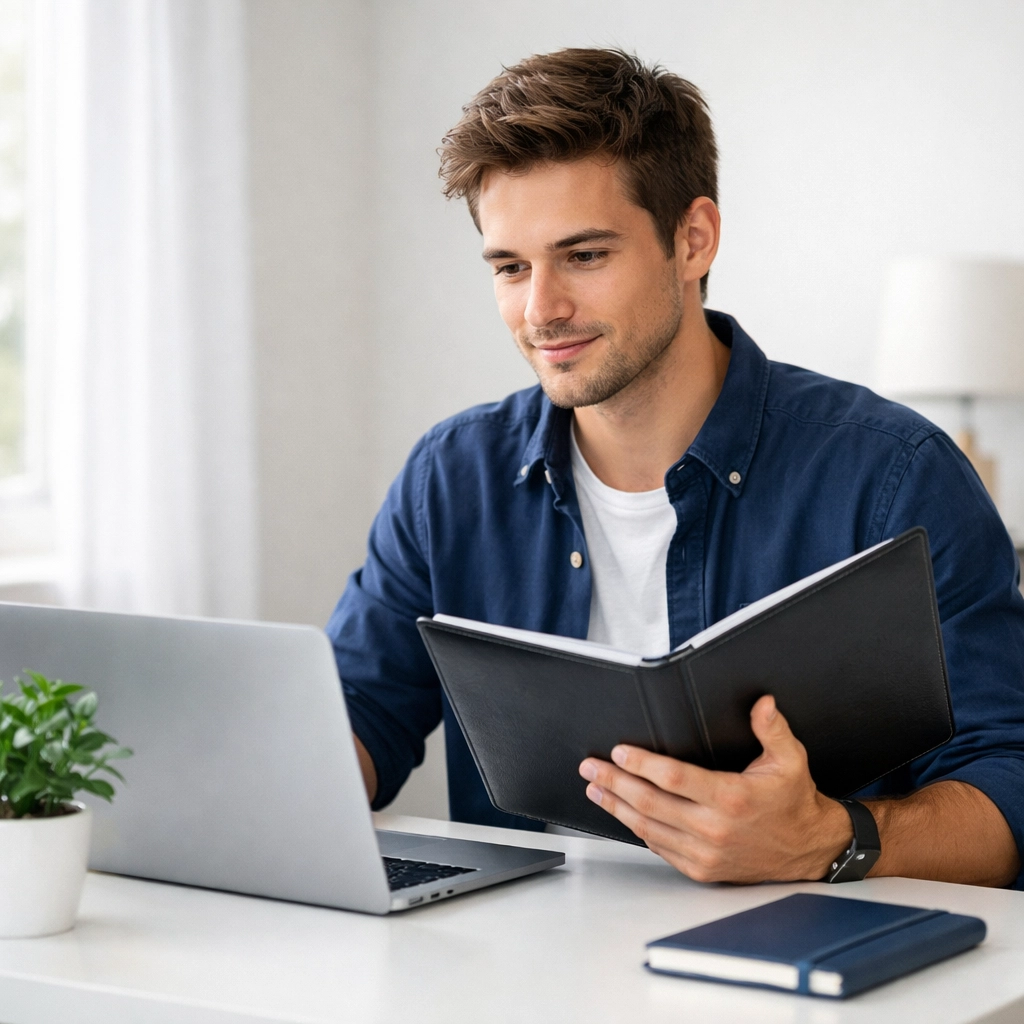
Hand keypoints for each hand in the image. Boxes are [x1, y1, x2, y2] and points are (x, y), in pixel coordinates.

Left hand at [578, 695, 851, 882]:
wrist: (809, 849)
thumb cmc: (794, 802)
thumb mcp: (790, 759)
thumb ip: (772, 729)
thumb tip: (762, 703)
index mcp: (732, 797)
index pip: (674, 778)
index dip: (641, 764)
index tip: (618, 752)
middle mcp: (715, 828)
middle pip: (650, 803)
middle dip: (614, 783)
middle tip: (591, 768)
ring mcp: (706, 853)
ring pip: (648, 828)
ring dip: (617, 806)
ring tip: (595, 790)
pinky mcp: (702, 869)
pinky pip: (660, 847)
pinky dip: (637, 829)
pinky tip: (622, 814)